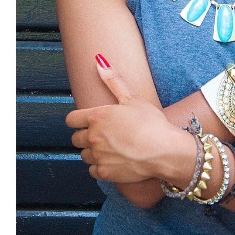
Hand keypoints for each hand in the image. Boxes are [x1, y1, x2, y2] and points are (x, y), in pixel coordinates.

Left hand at [66, 56, 186, 183]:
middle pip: (76, 138)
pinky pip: (93, 170)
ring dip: (93, 152)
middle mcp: (93, 137)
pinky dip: (100, 167)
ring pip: (84, 155)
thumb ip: (113, 80)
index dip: (78, 120)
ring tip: (111, 147)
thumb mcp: (132, 98)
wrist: (164, 151)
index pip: (71, 120)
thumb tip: (98, 60)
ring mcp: (98, 157)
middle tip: (104, 134)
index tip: (87, 121)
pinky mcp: (104, 173)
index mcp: (97, 117)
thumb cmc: (150, 122)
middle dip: (86, 136)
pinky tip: (114, 160)